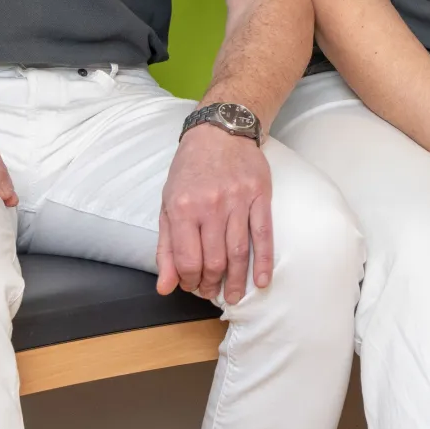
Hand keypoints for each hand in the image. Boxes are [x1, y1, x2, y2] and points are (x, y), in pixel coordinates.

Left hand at [157, 124, 272, 305]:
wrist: (220, 132)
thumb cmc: (190, 169)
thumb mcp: (168, 204)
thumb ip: (166, 247)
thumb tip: (165, 287)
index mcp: (182, 209)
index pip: (187, 260)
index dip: (189, 281)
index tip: (192, 286)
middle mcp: (210, 206)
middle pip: (214, 261)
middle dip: (212, 284)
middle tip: (212, 293)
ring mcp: (237, 201)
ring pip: (238, 252)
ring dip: (237, 280)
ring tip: (234, 296)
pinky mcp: (260, 197)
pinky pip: (263, 235)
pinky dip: (264, 261)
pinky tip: (261, 280)